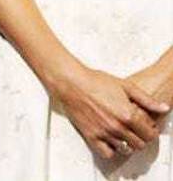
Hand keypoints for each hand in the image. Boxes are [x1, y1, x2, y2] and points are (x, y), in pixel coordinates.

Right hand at [49, 65, 168, 157]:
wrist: (71, 83)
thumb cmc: (95, 81)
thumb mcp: (126, 86)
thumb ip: (147, 100)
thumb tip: (162, 107)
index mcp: (128, 114)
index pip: (149, 134)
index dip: (151, 130)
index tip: (147, 127)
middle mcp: (117, 126)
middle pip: (139, 144)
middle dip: (141, 138)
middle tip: (137, 131)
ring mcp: (104, 133)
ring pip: (125, 150)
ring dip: (128, 144)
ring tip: (125, 135)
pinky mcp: (91, 136)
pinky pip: (107, 153)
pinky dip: (112, 150)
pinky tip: (112, 141)